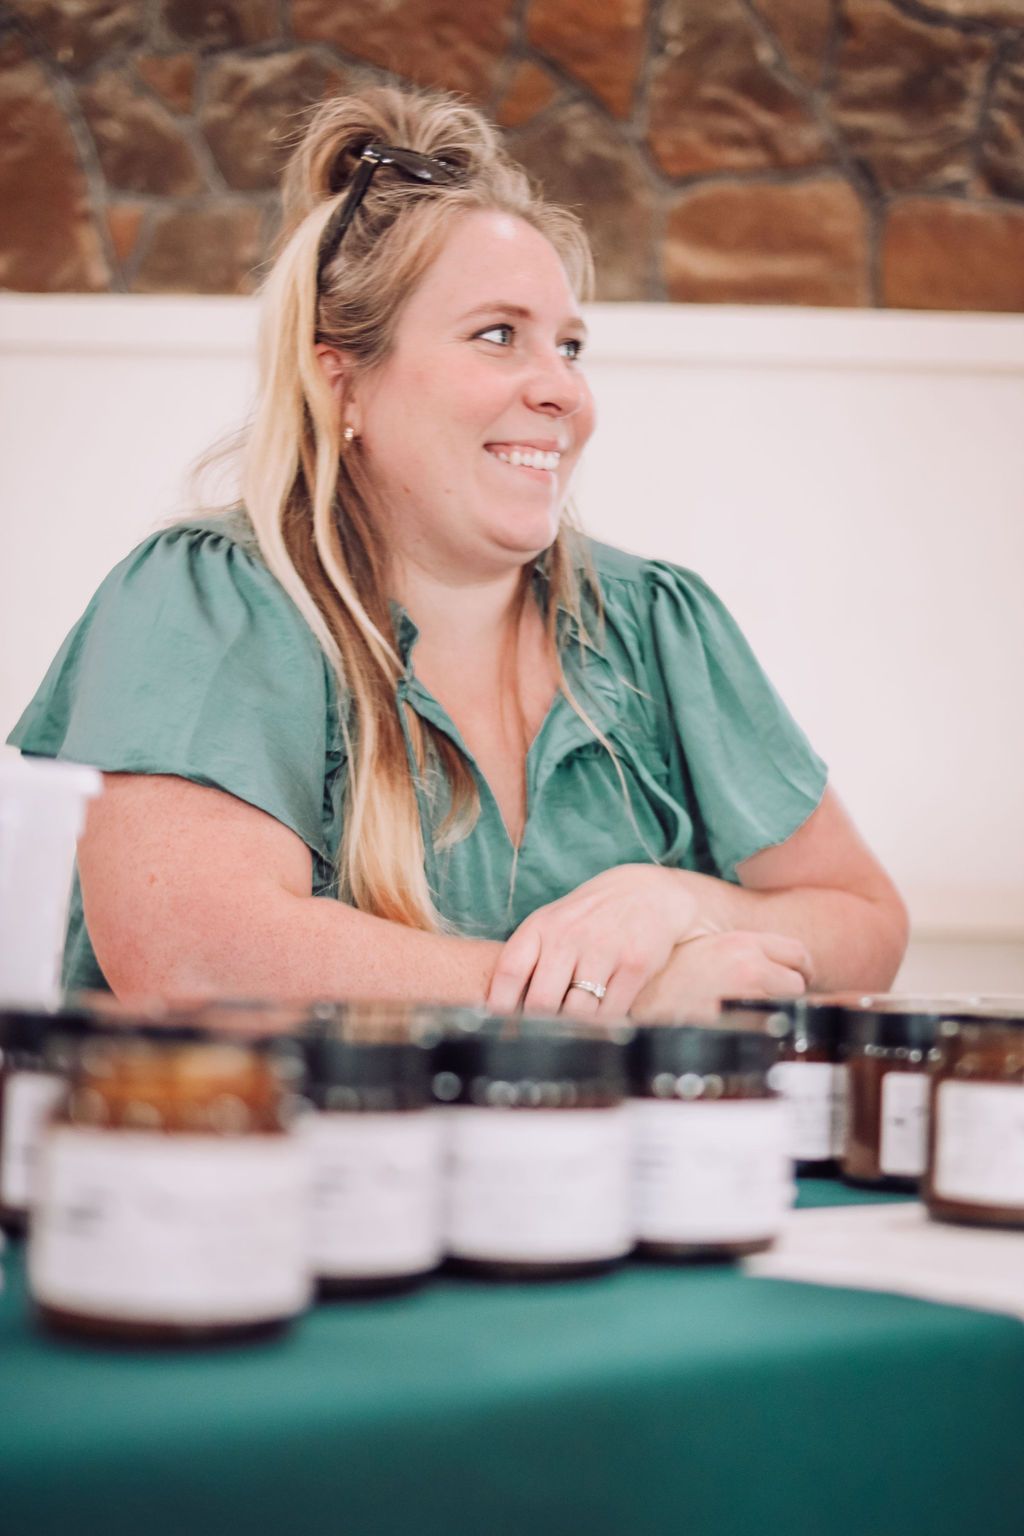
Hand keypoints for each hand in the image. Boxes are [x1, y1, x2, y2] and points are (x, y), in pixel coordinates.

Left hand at [486, 866, 702, 1019]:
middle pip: (542, 1002)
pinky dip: (604, 1023)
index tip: (499, 1026)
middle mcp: (569, 936)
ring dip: (574, 1027)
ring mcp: (604, 950)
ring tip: (574, 1025)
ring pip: (577, 1012)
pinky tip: (602, 1015)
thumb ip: (528, 960)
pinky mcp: (635, 965)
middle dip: (539, 1025)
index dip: (499, 1006)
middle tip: (543, 1034)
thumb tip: (500, 1011)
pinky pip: (611, 1012)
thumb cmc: (590, 918)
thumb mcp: (552, 924)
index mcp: (541, 927)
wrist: (649, 894)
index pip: (509, 972)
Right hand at [630, 930, 812, 1023]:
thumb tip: (773, 967)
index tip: (796, 978)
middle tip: (769, 1002)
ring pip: (783, 1009)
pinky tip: (736, 1032)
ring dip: (770, 1015)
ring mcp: (742, 998)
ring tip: (743, 1017)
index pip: (798, 953)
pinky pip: (763, 1031)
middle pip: (796, 984)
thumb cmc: (665, 975)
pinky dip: (756, 1033)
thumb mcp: (704, 949)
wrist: (635, 997)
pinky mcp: (735, 1026)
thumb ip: (739, 953)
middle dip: (786, 994)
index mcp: (740, 943)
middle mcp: (746, 966)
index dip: (801, 968)